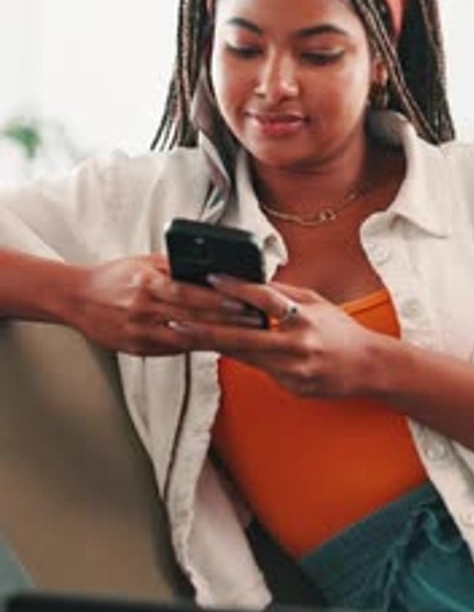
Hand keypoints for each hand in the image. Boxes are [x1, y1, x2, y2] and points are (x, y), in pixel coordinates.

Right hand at [69, 254, 262, 355]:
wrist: (78, 299)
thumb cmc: (114, 277)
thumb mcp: (144, 262)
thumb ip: (175, 267)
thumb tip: (210, 269)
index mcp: (146, 284)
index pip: (190, 293)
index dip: (219, 300)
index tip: (246, 302)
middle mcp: (144, 310)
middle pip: (194, 318)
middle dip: (229, 322)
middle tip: (258, 322)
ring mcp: (141, 333)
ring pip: (188, 338)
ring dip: (219, 337)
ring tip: (246, 336)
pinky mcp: (139, 349)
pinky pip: (175, 349)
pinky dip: (199, 346)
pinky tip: (219, 345)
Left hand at [167, 274, 377, 397]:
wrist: (368, 368)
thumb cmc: (341, 331)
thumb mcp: (317, 302)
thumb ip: (284, 293)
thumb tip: (252, 280)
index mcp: (305, 319)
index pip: (265, 300)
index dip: (236, 288)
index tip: (210, 278)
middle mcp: (297, 347)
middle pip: (242, 338)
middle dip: (205, 330)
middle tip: (177, 321)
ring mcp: (292, 371)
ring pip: (244, 357)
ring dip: (213, 345)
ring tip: (185, 332)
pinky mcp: (290, 387)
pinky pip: (259, 370)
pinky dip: (242, 358)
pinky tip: (219, 350)